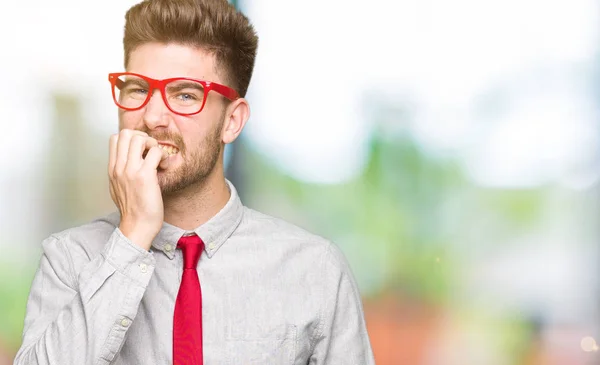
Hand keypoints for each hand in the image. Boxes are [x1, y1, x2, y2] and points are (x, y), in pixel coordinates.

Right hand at [108, 129, 168, 249]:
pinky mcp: (145, 176)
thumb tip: (126, 162)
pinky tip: (163, 165)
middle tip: (150, 149)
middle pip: (126, 133)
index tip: (141, 149)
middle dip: (141, 136)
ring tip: (156, 156)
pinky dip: (162, 155)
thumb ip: (120, 173)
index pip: (115, 138)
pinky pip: (155, 152)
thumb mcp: (118, 188)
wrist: (137, 226)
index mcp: (112, 169)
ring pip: (139, 138)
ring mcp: (131, 171)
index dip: (131, 138)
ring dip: (152, 143)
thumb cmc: (132, 210)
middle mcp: (119, 168)